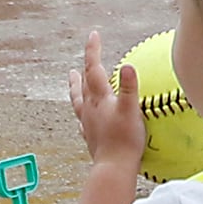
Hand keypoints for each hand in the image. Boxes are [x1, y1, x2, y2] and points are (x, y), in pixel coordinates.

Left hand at [67, 31, 147, 173]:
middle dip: (85, 65)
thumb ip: (130, 88)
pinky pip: (82, 119)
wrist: (113, 168)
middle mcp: (90, 108)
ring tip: (71, 78)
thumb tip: (128, 65)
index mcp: (100, 98)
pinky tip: (82, 115)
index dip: (93, 51)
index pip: (94, 69)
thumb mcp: (131, 111)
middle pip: (83, 81)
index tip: (93, 34)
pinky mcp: (90, 136)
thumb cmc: (125, 140)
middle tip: (86, 53)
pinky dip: (82, 112)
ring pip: (78, 99)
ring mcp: (88, 122)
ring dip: (75, 86)